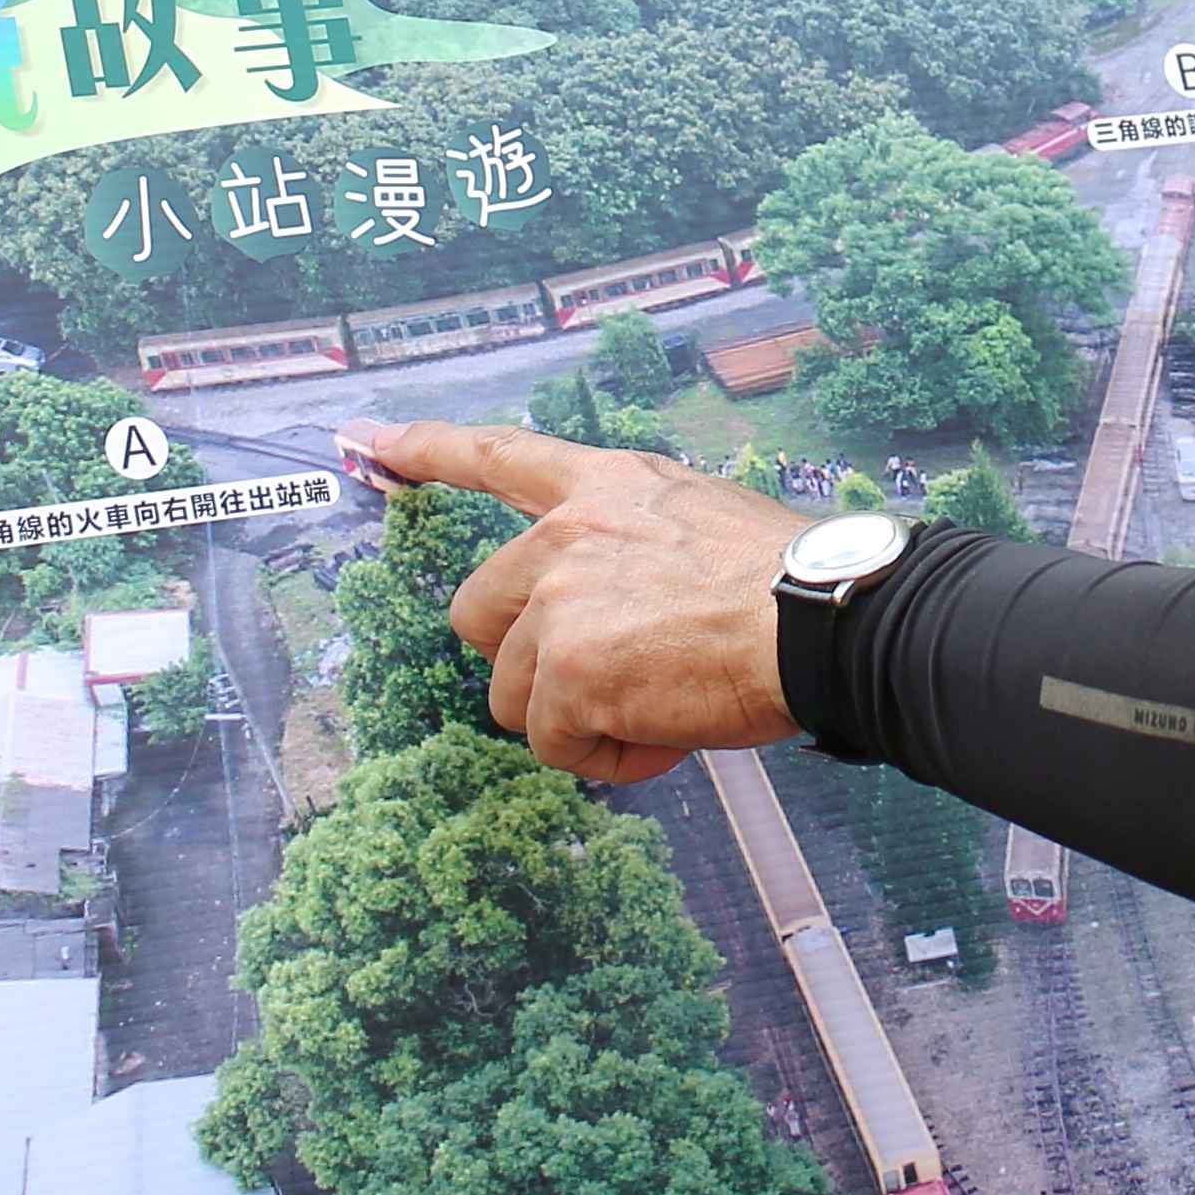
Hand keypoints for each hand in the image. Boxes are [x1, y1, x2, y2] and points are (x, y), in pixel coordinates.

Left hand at [378, 418, 814, 783]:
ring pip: (513, 694)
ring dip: (574, 716)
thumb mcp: (700, 521)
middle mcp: (566, 535)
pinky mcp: (569, 674)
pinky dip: (605, 756)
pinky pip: (556, 744)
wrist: (823, 620)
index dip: (428, 447)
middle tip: (604, 680)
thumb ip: (632, 548)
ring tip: (658, 710)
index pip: (500, 456)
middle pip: (477, 614)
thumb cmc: (788, 583)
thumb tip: (617, 615)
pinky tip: (664, 737)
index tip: (372, 438)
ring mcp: (560, 604)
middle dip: (528, 661)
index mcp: (605, 488)